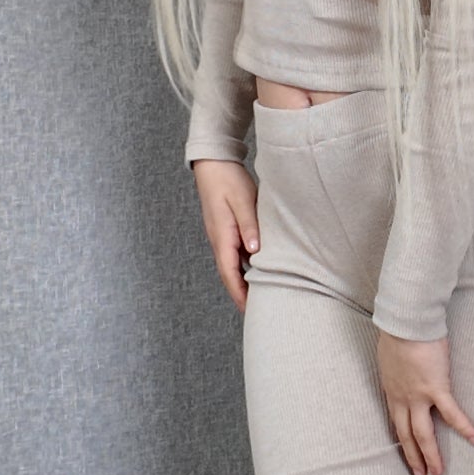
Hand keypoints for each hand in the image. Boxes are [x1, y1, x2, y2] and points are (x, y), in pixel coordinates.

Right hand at [192, 158, 259, 312]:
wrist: (213, 163)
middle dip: (242, 294)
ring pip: (233, 266)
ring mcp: (221, 236)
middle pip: (230, 275)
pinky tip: (257, 269)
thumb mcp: (243, 201)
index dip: (240, 294)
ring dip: (244, 281)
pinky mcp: (226, 230)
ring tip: (260, 295)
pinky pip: (235, 254)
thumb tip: (255, 251)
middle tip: (258, 311)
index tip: (250, 311)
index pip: (230, 274)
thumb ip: (250, 226)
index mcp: (222, 237)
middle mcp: (219, 241)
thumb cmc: (228, 180)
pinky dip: (245, 266)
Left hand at [375, 330, 473, 474]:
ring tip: (439, 472)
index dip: (403, 442)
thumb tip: (402, 369)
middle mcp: (402, 399)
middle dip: (414, 458)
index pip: (396, 424)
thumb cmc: (397, 332)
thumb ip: (396, 369)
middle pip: (407, 436)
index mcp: (391, 391)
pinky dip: (463, 427)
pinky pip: (451, 413)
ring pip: (423, 434)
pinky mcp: (436, 388)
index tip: (408, 456)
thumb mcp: (389, 356)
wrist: (405, 322)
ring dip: (431, 455)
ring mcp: (418, 396)